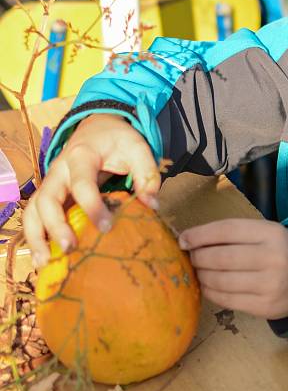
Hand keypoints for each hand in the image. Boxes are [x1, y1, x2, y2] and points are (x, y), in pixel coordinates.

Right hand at [23, 114, 159, 267]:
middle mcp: (59, 171)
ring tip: (45, 262)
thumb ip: (147, 173)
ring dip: (37, 236)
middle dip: (55, 225)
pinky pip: (35, 217)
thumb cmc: (117, 140)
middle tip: (70, 248)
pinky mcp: (50, 195)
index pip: (82, 184)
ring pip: (33, 210)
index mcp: (81, 156)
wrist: (97, 127)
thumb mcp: (137, 147)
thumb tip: (152, 205)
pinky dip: (37, 237)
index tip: (106, 227)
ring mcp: (51, 184)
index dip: (92, 206)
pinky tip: (44, 259)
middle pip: (47, 199)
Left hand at [179, 218, 287, 318]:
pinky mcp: (265, 307)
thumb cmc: (277, 251)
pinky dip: (211, 292)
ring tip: (200, 272)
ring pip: (221, 281)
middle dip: (198, 257)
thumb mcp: (263, 233)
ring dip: (202, 276)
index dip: (200, 235)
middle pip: (221, 257)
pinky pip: (227, 300)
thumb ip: (232, 234)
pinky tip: (209, 286)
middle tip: (191, 257)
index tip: (183, 239)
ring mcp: (269, 285)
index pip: (227, 230)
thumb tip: (189, 240)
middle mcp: (272, 258)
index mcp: (271, 233)